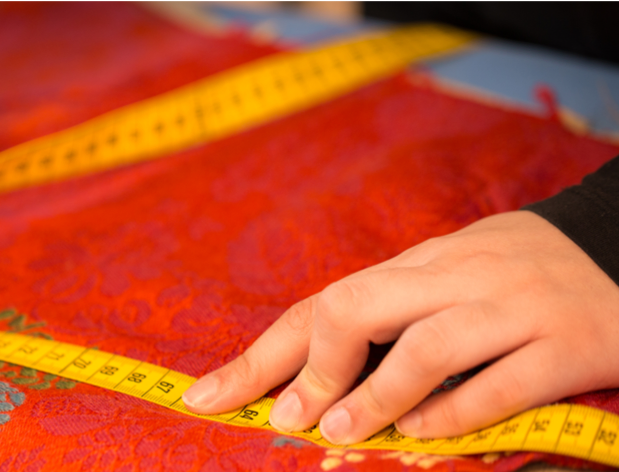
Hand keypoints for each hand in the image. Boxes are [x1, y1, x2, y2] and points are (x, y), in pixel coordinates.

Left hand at [182, 211, 618, 443]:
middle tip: (288, 418)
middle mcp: (457, 278)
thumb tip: (313, 375)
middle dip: (311, 365)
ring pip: (428, 346)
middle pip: (360, 305)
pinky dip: (454, 414)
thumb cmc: (519, 279)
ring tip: (339, 433)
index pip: (323, 304)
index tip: (207, 398)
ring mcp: (513, 309)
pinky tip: (421, 437)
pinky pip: (501, 384)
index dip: (261, 356)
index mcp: (420, 265)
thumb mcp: (449, 281)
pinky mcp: (568, 346)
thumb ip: (391, 317)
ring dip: (375, 396)